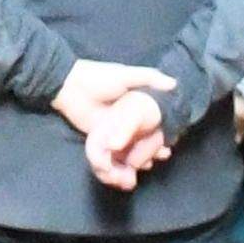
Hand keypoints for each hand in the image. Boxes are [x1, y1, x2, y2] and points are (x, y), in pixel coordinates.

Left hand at [55, 61, 173, 190]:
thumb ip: (149, 78)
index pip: (155, 117)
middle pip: (145, 134)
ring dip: (141, 155)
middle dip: (154, 145)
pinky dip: (124, 160)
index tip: (172, 139)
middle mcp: (127, 116)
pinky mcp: (102, 137)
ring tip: (149, 163)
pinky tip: (133, 167)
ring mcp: (115, 128)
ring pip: (132, 145)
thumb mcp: (126, 75)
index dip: (164, 128)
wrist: (69, 87)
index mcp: (135, 100)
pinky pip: (116, 151)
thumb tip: (174, 84)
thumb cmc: (99, 78)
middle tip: (163, 154)